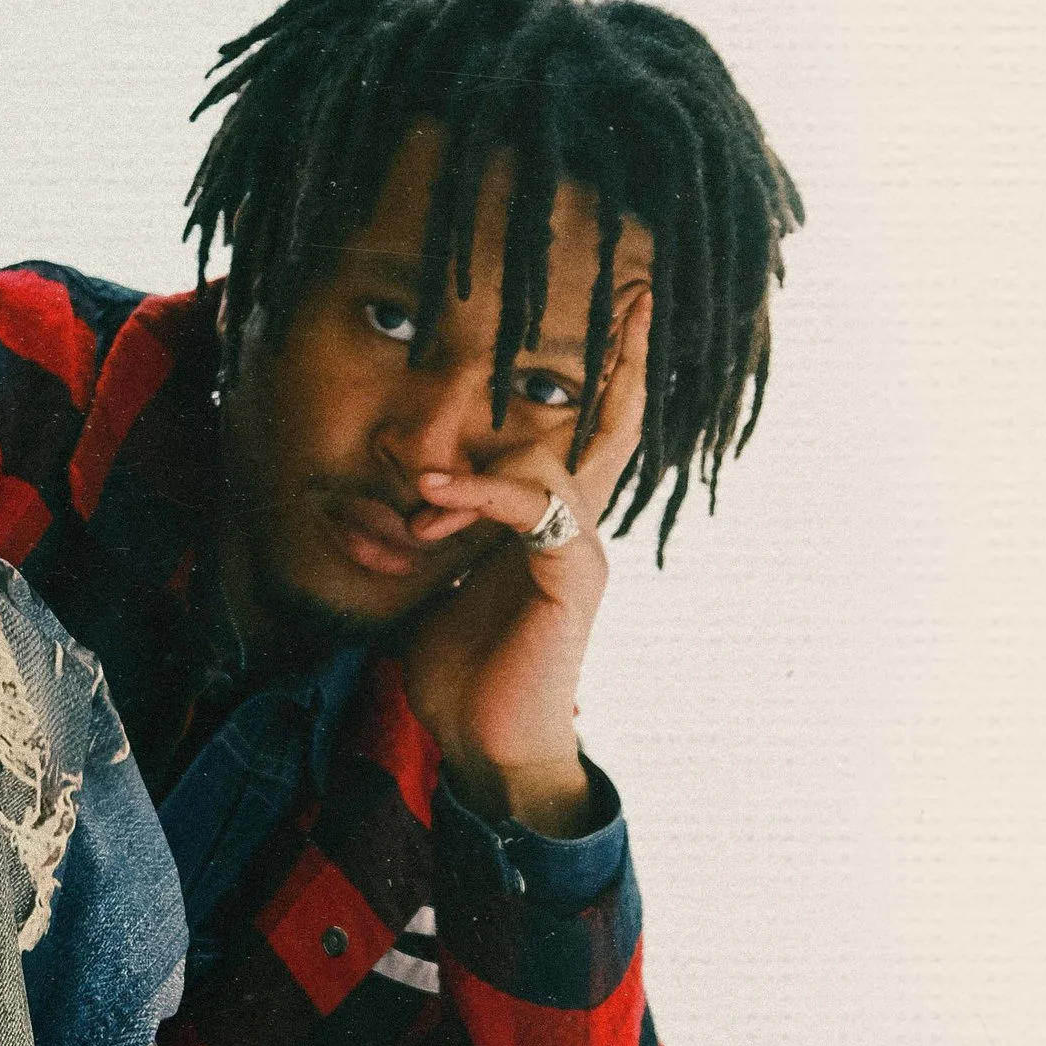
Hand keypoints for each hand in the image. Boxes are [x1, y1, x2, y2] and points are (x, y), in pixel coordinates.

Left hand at [396, 288, 651, 832]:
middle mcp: (579, 530)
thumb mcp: (439, 588)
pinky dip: (477, 495)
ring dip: (472, 472)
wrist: (484, 751)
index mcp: (550, 528)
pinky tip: (435, 501)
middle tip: (633, 293)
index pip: (588, 436)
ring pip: (549, 464)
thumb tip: (413, 492)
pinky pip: (528, 507)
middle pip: (612, 428)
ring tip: (418, 500)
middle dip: (623, 360)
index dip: (610, 376)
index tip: (625, 311)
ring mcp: (581, 552)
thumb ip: (442, 534)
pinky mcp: (571, 577)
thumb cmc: (461, 680)